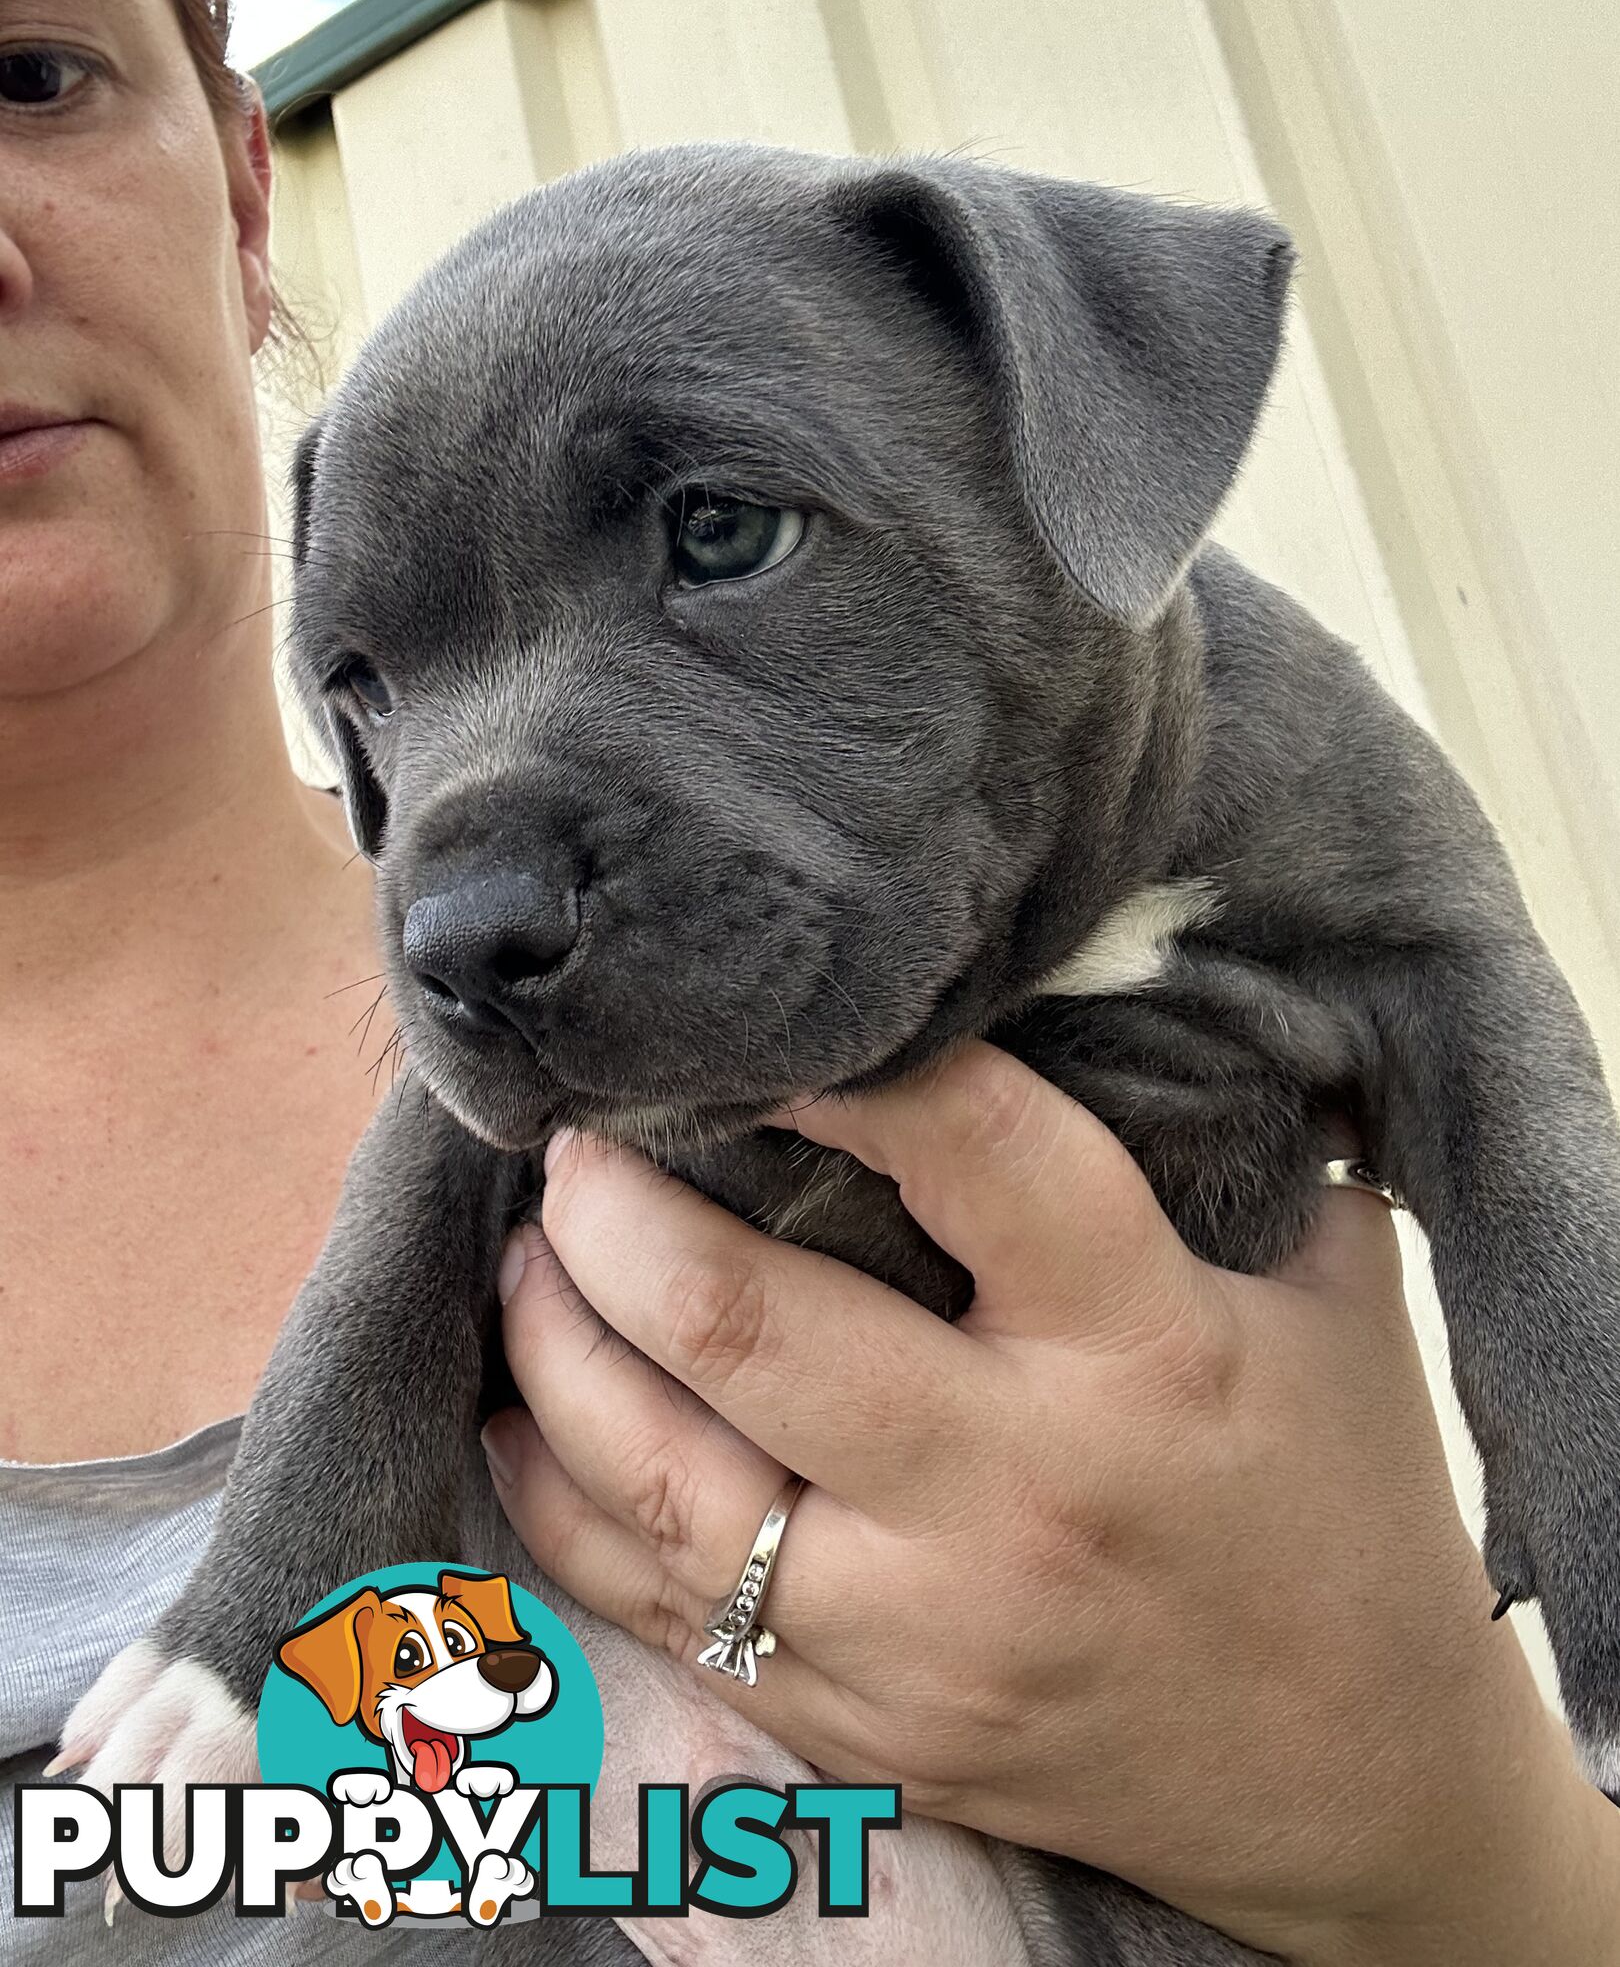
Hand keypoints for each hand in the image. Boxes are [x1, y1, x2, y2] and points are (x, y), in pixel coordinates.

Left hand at [483, 1041, 1619, 1964]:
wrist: (1357, 1788)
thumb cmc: (1346, 1503)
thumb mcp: (1337, 1296)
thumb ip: (1234, 1143)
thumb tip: (1116, 990)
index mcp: (1144, 1351)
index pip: (976, 1156)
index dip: (853, 1063)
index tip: (760, 1018)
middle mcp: (1010, 1492)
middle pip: (745, 1323)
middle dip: (616, 1210)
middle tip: (573, 1143)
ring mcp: (916, 1633)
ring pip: (657, 1478)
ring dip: (555, 1343)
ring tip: (528, 1255)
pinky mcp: (860, 1726)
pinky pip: (654, 1611)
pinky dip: (557, 1503)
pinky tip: (520, 1417)